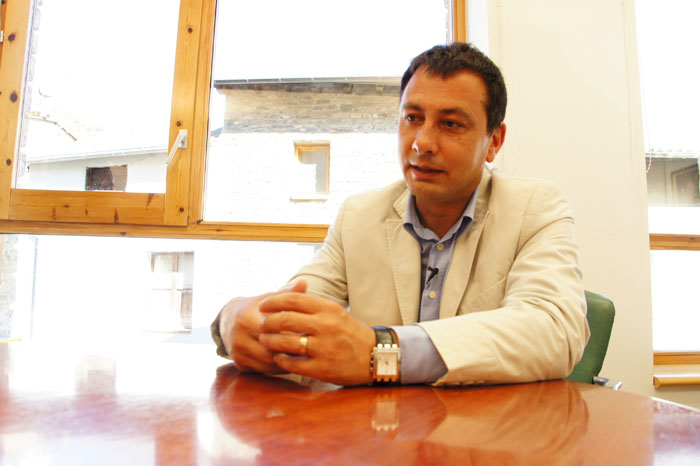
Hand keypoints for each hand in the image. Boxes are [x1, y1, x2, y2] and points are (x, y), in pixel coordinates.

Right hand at [219, 280, 306, 373]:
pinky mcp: (240, 364)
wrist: (229, 320)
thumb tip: (304, 282)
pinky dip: (278, 367)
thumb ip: (287, 293)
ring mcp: (238, 353)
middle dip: (291, 348)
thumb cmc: (256, 307)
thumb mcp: (268, 298)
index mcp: (247, 319)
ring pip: (269, 363)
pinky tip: (289, 361)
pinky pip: (263, 370)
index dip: (293, 332)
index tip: (308, 331)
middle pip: (272, 349)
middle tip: (309, 347)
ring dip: (287, 361)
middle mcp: (239, 337)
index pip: (275, 330)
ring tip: (302, 355)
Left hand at [258, 285, 375, 385]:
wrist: (375, 356)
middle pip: (285, 320)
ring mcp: (323, 348)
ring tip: (264, 340)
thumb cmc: (350, 332)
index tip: (262, 306)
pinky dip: (281, 360)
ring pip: (286, 343)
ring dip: (270, 341)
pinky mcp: (322, 368)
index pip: (293, 300)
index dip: (273, 302)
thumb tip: (286, 294)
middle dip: (267, 322)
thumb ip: (312, 303)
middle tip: (260, 324)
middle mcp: (325, 326)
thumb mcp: (335, 312)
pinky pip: (293, 363)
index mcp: (328, 309)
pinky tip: (278, 357)